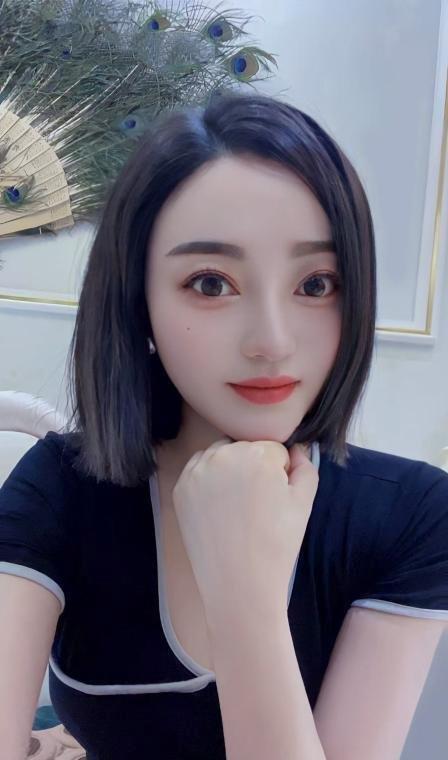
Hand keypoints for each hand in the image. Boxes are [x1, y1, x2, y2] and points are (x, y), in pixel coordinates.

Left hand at [172, 438, 318, 626]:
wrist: (239, 583)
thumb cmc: (277, 544)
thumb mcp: (304, 502)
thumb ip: (305, 465)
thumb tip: (296, 448)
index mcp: (258, 454)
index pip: (274, 449)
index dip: (279, 473)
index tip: (275, 499)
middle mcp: (224, 454)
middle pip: (245, 449)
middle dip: (253, 468)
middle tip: (256, 505)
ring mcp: (197, 471)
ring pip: (220, 455)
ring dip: (230, 470)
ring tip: (237, 507)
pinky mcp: (181, 487)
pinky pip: (199, 471)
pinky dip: (209, 482)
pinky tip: (219, 509)